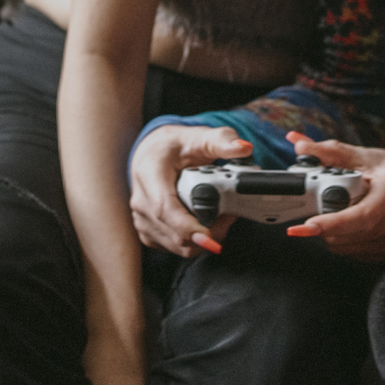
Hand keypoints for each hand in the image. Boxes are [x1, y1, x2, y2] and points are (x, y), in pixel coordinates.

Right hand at [128, 123, 251, 256]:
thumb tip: (244, 147)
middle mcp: (141, 200)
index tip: (209, 235)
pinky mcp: (148, 232)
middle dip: (208, 232)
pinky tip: (208, 224)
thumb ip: (222, 140)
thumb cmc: (174, 146)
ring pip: (176, 245)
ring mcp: (142, 219)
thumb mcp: (199, 137)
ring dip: (204, 239)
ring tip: (222, 217)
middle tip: (231, 215)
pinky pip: (174, 247)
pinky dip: (195, 242)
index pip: (164, 208)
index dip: (186, 227)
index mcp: (149, 174)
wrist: (152, 154)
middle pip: (174, 232)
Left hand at [281, 132, 384, 261]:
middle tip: (320, 203)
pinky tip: (351, 222)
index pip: (356, 218)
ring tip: (339, 209)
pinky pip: (356, 252)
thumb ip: (334, 153)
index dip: (328, 224)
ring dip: (332, 232)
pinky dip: (345, 239)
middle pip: (343, 236)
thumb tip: (300, 146)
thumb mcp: (374, 156)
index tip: (305, 225)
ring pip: (345, 247)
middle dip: (322, 222)